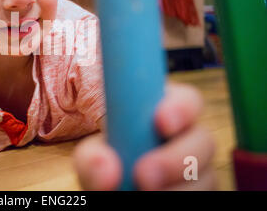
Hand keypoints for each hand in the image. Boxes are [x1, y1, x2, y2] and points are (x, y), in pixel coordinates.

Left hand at [73, 82, 216, 189]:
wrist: (115, 185)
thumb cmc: (106, 163)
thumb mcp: (93, 156)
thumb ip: (92, 157)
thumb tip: (106, 168)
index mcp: (164, 111)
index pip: (186, 99)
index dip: (180, 108)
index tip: (160, 122)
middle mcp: (187, 137)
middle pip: (204, 139)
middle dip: (177, 158)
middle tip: (143, 175)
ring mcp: (198, 168)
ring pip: (207, 176)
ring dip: (178, 189)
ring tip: (142, 193)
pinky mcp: (200, 191)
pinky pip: (204, 196)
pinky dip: (180, 201)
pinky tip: (155, 201)